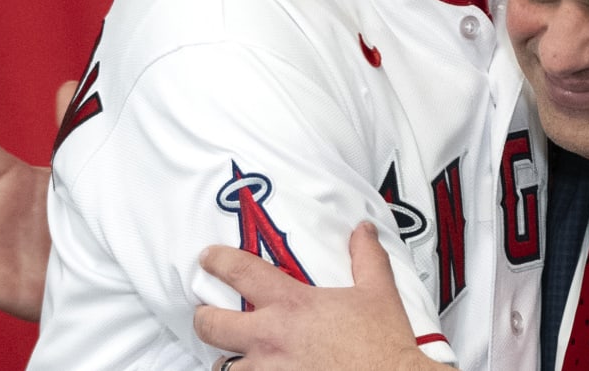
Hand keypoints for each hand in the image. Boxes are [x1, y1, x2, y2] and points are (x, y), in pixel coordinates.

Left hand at [193, 222, 436, 370]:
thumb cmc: (383, 346)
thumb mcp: (379, 293)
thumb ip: (367, 257)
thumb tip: (363, 231)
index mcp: (292, 305)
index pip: (240, 272)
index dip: (218, 261)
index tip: (208, 259)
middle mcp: (271, 338)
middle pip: (212, 325)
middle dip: (204, 318)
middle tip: (208, 314)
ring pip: (223, 367)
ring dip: (227, 360)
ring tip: (235, 356)